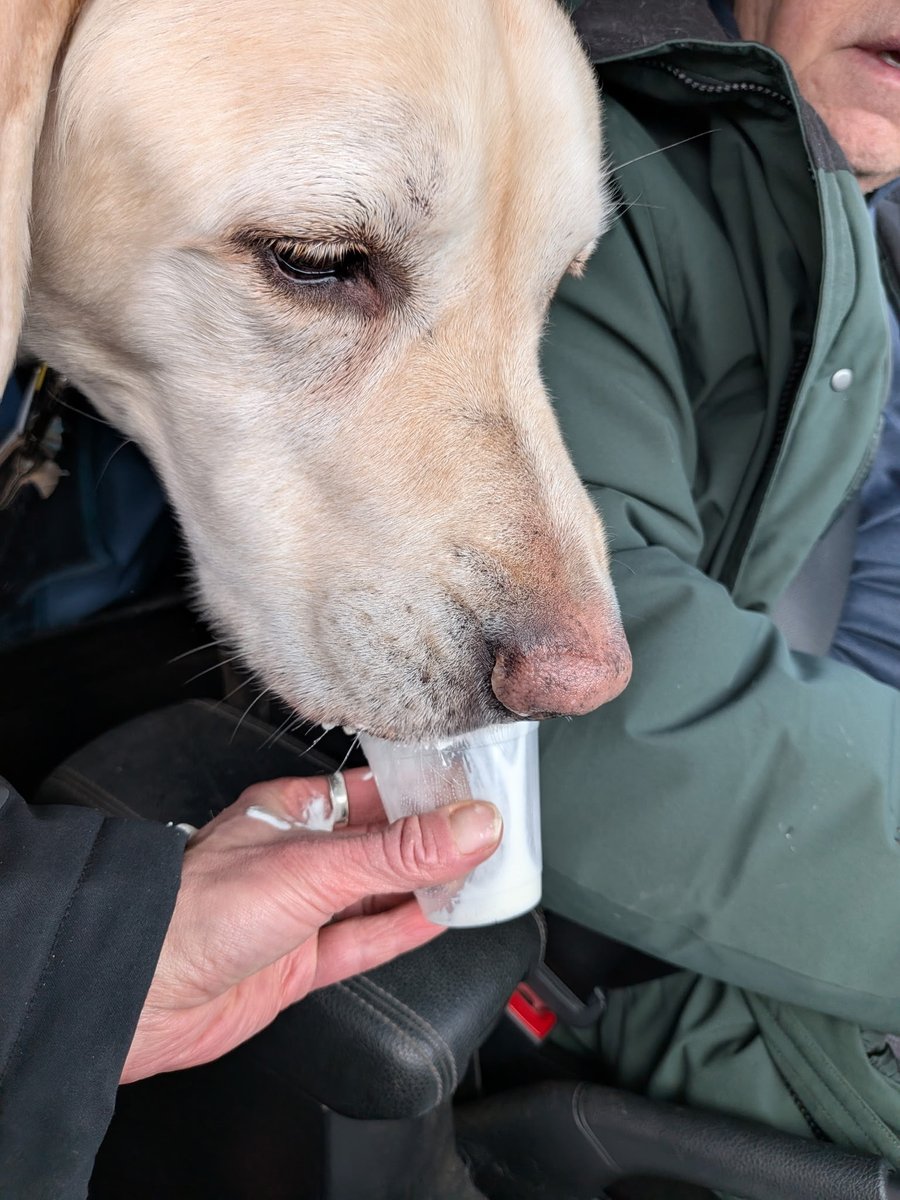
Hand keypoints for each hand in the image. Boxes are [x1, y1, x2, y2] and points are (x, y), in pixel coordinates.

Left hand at [121, 769, 501, 1082]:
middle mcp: (297, 858)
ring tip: (480, 871)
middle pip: (381, 844)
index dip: (423, 791)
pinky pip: (365, 941)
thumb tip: (471, 826)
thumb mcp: (315, 868)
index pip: (372, 792)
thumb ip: (398, 852)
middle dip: (433, 840)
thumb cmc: (197, 909)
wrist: (140, 992)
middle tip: (490, 833)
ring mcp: (299, 912)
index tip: (472, 790)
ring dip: (426, 885)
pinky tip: (439, 916)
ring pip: (378, 892)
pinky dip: (404, 929)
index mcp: (291, 812)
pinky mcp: (300, 962)